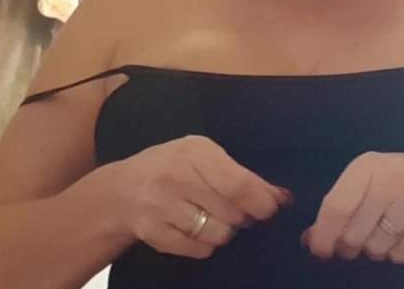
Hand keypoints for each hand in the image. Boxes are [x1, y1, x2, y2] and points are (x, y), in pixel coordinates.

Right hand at [111, 135, 292, 258]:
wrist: (122, 190)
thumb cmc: (173, 167)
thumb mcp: (203, 156)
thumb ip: (240, 174)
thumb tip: (282, 197)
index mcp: (194, 153)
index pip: (238, 184)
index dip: (262, 201)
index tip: (274, 207)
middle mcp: (176, 178)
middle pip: (232, 213)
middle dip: (245, 217)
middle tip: (241, 212)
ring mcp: (161, 207)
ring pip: (218, 235)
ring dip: (226, 231)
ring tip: (216, 218)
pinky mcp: (153, 234)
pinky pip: (198, 250)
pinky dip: (206, 245)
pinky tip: (198, 230)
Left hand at [300, 152, 403, 263]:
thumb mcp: (374, 183)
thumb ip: (342, 206)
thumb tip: (310, 239)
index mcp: (369, 165)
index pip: (335, 206)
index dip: (324, 235)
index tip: (321, 251)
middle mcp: (392, 177)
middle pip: (354, 233)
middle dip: (353, 246)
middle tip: (362, 241)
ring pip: (377, 247)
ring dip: (379, 250)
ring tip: (393, 231)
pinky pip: (401, 254)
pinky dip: (400, 253)